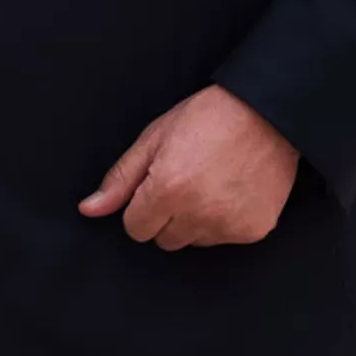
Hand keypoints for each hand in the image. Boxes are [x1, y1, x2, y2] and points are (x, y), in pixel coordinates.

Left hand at [79, 85, 299, 249]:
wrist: (266, 114)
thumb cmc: (207, 119)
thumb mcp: (153, 140)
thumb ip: (120, 180)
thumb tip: (89, 209)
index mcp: (167, 191)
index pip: (135, 229)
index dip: (141, 207)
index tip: (155, 187)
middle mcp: (198, 214)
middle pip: (164, 240)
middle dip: (166, 217)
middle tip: (184, 181)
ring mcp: (229, 225)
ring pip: (194, 241)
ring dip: (195, 221)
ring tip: (209, 183)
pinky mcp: (253, 230)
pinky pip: (224, 238)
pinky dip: (224, 221)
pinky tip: (230, 190)